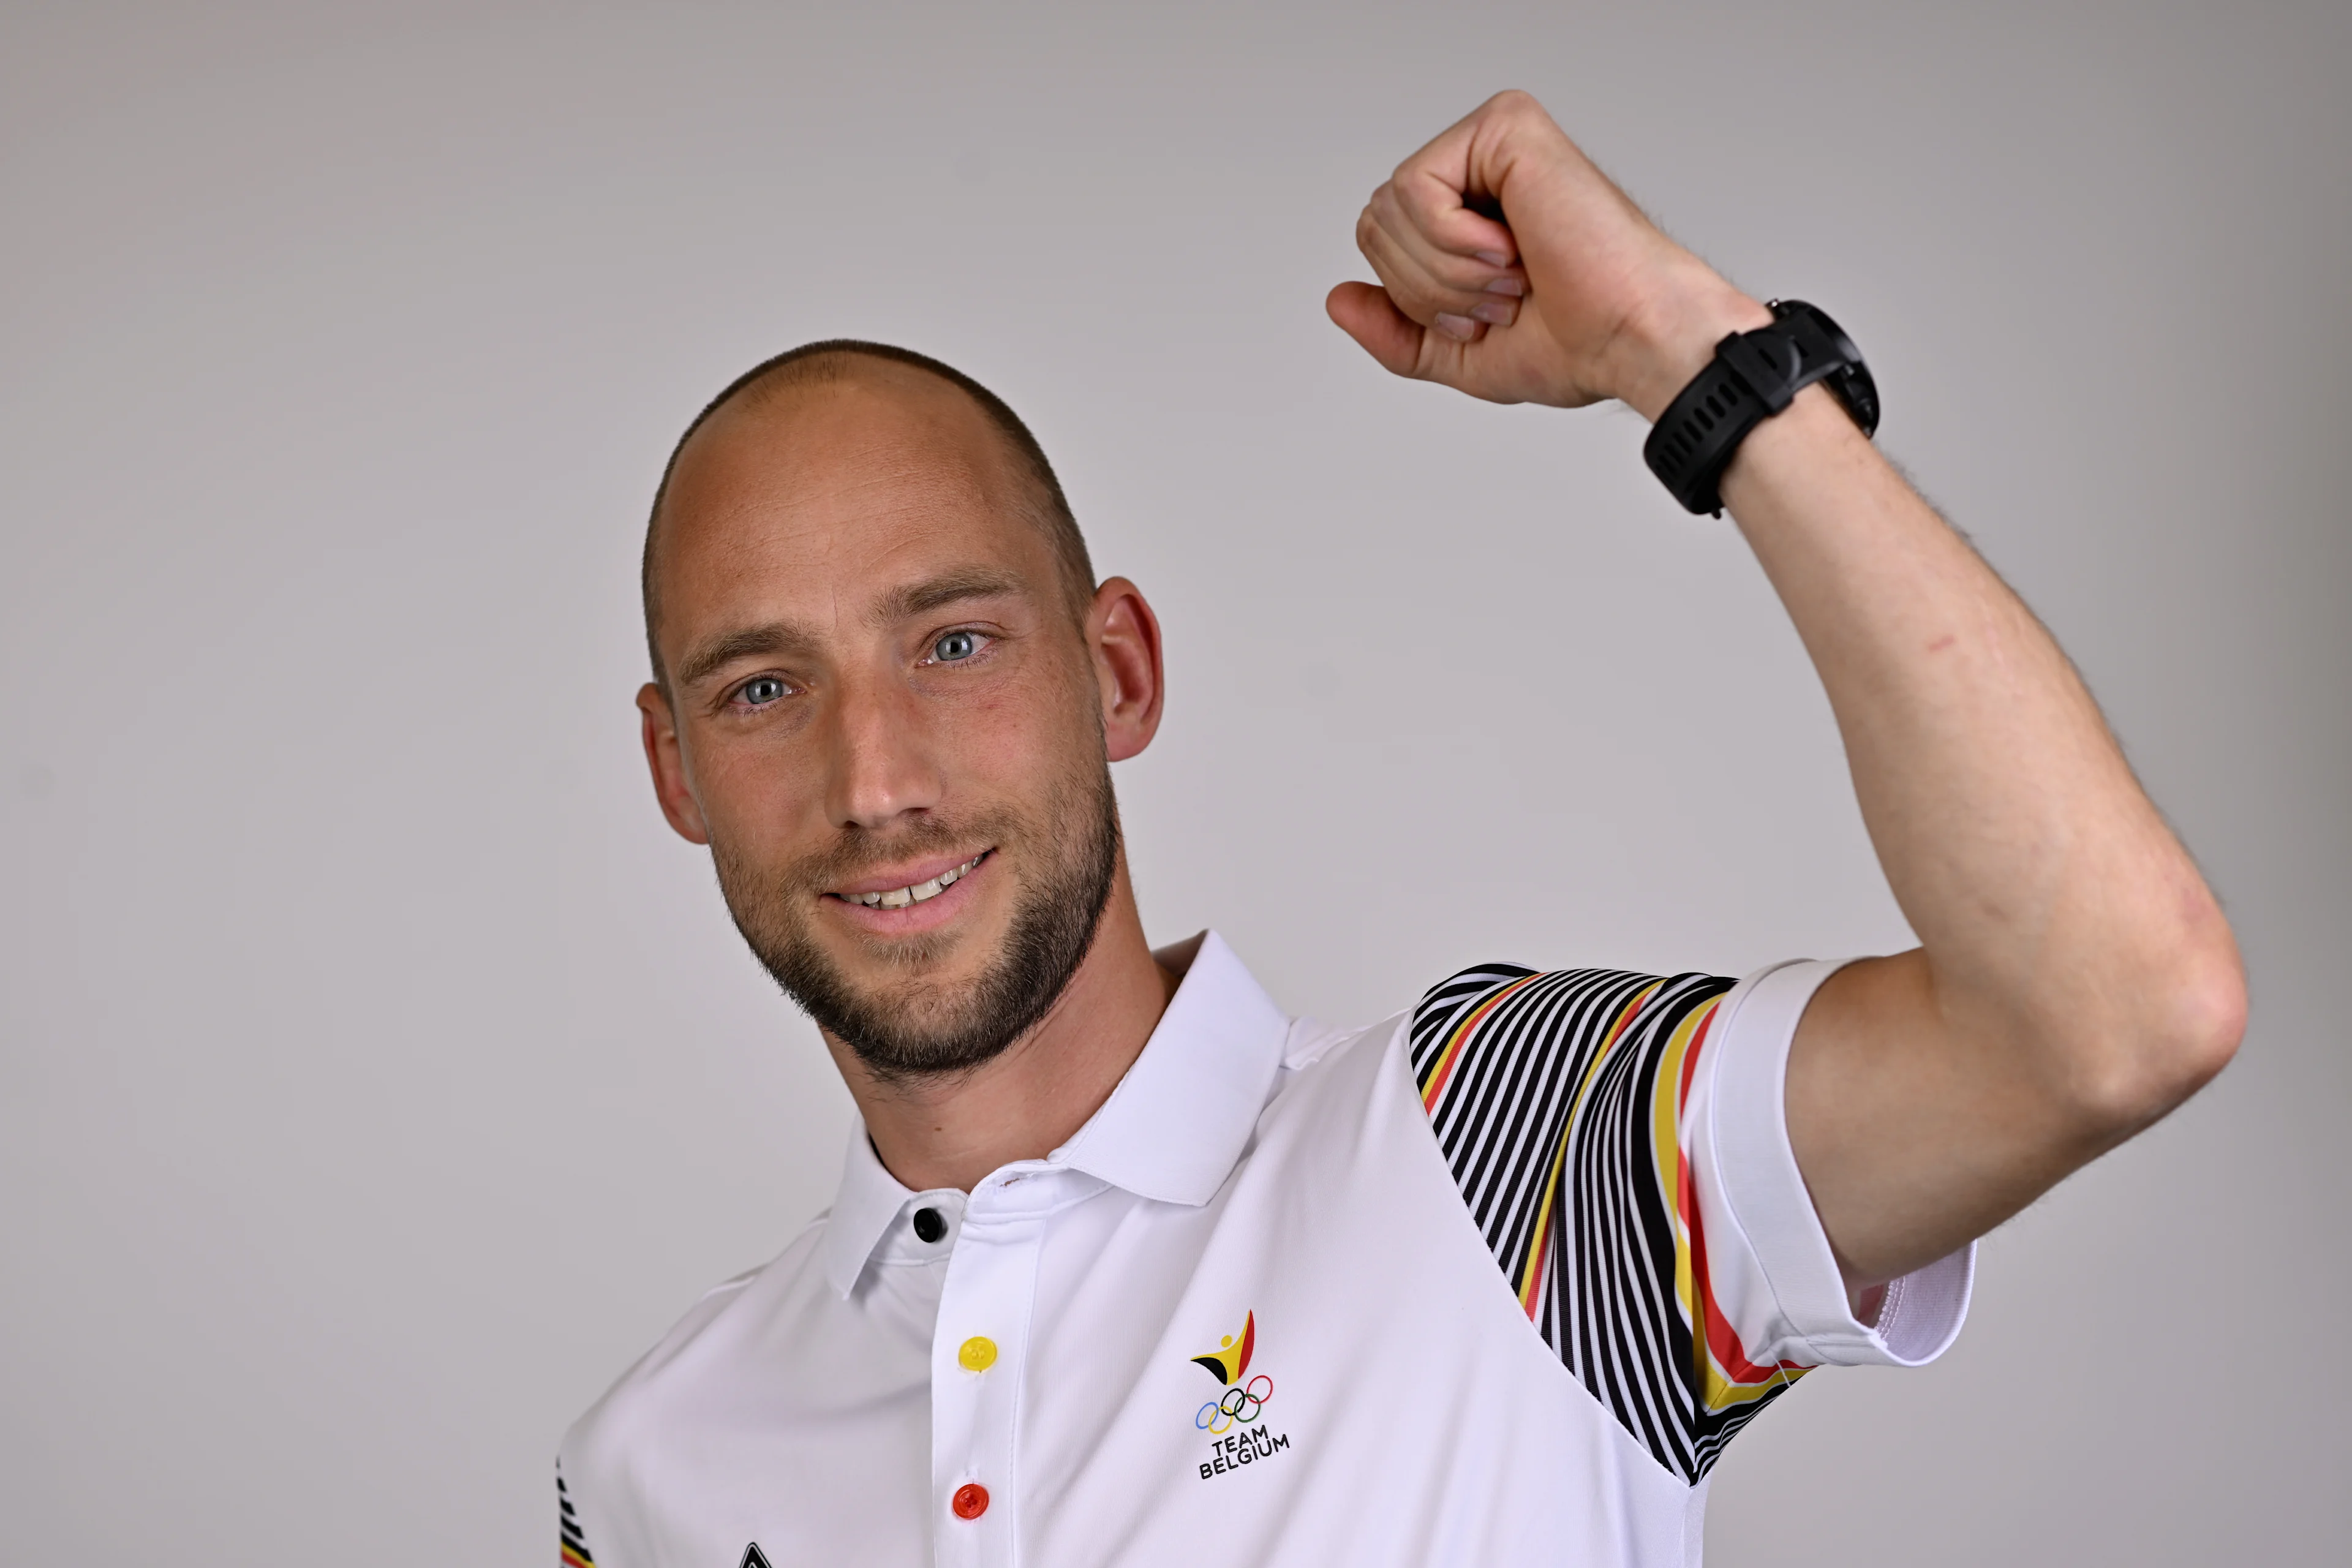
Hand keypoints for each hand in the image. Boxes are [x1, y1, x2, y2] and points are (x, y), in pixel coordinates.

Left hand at [1327, 91, 1768, 420]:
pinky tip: (1511, 247)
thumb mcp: (1459, 354)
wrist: (1630, 337)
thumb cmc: (1575, 343)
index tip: (1486, 314)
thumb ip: (1395, 330)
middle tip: (1503, 298)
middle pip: (1374, 222)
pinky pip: (1414, 187)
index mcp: (1469, 211)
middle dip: (1426, 287)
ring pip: (1389, 207)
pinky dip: (1453, 242)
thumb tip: (1337, 299)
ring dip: (1447, 271)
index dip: (1414, 297)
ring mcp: (1492, 141)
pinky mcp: (1505, 128)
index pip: (1379, 239)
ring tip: (1513, 277)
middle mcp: (1478, 167)